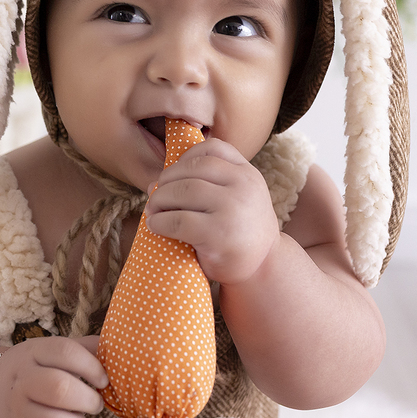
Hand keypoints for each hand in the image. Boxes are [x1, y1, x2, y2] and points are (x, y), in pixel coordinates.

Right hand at [0, 335, 107, 417]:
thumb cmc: (38, 369)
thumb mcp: (54, 351)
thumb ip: (87, 349)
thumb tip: (124, 350)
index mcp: (32, 352)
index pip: (64, 351)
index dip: (91, 366)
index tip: (103, 380)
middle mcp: (20, 381)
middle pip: (59, 389)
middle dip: (88, 400)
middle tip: (94, 403)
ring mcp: (15, 413)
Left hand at [143, 138, 279, 285]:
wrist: (263, 268)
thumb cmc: (239, 231)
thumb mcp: (236, 198)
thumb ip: (207, 183)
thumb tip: (153, 183)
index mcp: (248, 173)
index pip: (212, 149)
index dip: (185, 158)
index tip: (174, 176)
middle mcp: (244, 186)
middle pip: (191, 169)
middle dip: (166, 181)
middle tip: (155, 197)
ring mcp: (232, 208)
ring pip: (182, 191)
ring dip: (159, 200)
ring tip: (153, 211)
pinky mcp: (218, 234)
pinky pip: (178, 220)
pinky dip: (160, 222)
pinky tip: (156, 226)